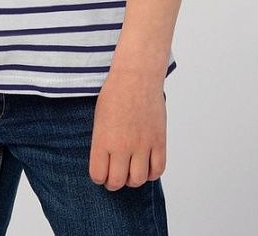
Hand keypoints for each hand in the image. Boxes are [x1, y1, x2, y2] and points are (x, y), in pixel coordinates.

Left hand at [88, 69, 166, 189]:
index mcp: (103, 139)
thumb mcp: (99, 119)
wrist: (136, 75)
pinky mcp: (159, 140)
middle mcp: (122, 145)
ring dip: (133, 179)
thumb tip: (106, 164)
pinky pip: (158, 170)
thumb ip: (102, 144)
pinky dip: (152, 173)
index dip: (99, 177)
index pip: (98, 175)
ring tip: (130, 169)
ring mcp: (143, 144)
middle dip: (114, 182)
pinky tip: (146, 164)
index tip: (101, 172)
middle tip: (115, 174)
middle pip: (117, 182)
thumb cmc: (115, 93)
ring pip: (138, 180)